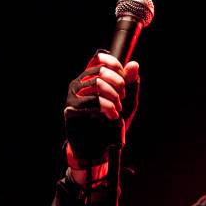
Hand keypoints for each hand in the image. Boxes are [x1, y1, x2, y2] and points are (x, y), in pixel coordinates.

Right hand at [64, 50, 139, 169]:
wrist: (99, 147)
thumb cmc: (112, 122)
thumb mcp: (127, 101)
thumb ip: (130, 83)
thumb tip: (134, 64)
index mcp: (91, 77)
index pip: (99, 58)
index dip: (115, 66)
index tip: (124, 81)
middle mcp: (79, 82)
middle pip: (101, 70)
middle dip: (118, 83)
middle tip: (123, 98)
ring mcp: (73, 95)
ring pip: (98, 84)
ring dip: (114, 97)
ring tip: (118, 109)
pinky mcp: (71, 108)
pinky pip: (94, 100)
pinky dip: (108, 107)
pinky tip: (112, 116)